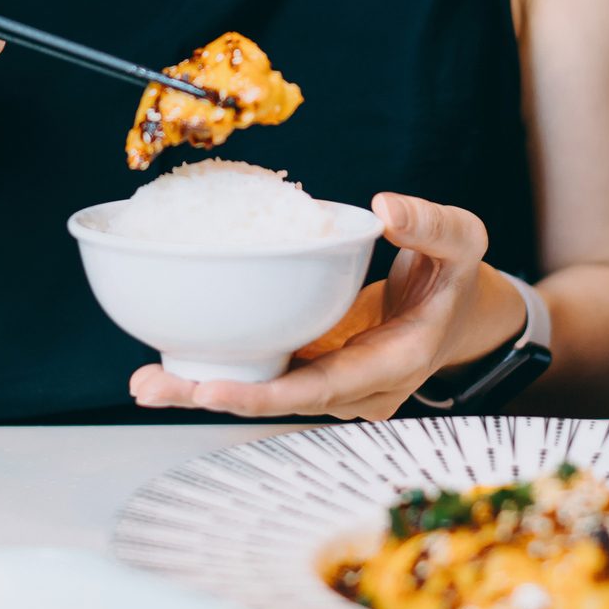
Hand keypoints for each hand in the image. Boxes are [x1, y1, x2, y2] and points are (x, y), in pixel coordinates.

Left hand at [129, 193, 526, 420]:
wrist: (459, 310)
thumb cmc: (457, 278)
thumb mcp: (462, 242)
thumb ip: (431, 225)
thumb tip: (385, 207)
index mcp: (392, 364)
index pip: (322, 388)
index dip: (265, 395)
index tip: (213, 390)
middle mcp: (356, 388)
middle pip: (277, 400)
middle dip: (213, 396)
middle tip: (152, 387)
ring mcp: (331, 382)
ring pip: (263, 391)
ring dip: (203, 388)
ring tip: (146, 381)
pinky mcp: (312, 365)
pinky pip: (264, 371)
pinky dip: (220, 367)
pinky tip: (170, 359)